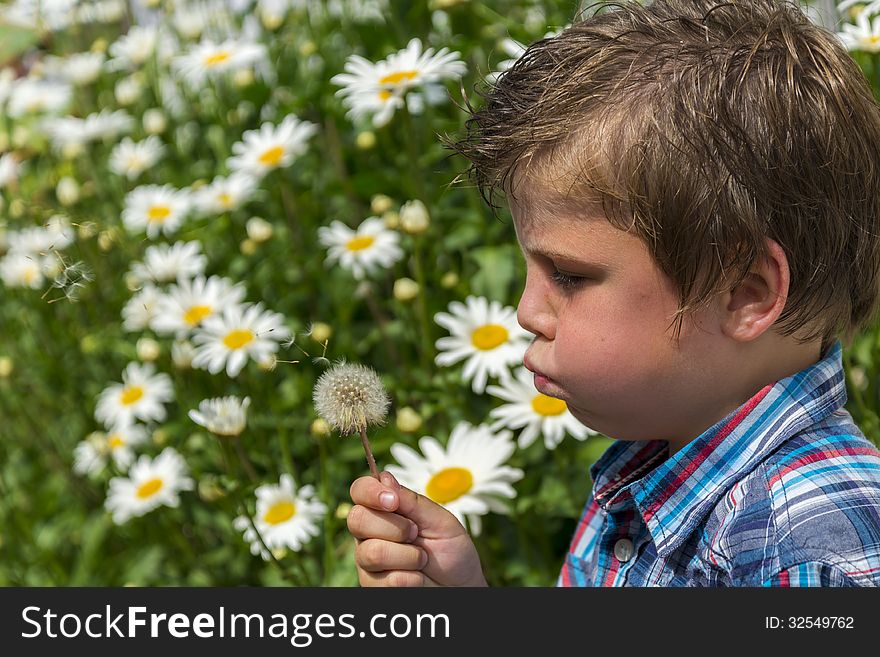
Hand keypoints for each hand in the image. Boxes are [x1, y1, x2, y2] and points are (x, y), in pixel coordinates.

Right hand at [348, 471, 487, 586]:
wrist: (460, 586)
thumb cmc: (451, 549)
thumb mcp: (440, 520)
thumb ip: (412, 501)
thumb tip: (384, 478)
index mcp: (384, 509)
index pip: (359, 490)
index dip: (370, 492)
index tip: (393, 501)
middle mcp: (369, 532)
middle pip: (357, 519)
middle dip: (394, 527)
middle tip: (415, 533)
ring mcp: (367, 560)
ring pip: (372, 552)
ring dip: (407, 556)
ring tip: (422, 559)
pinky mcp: (371, 585)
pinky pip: (384, 581)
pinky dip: (411, 579)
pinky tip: (417, 578)